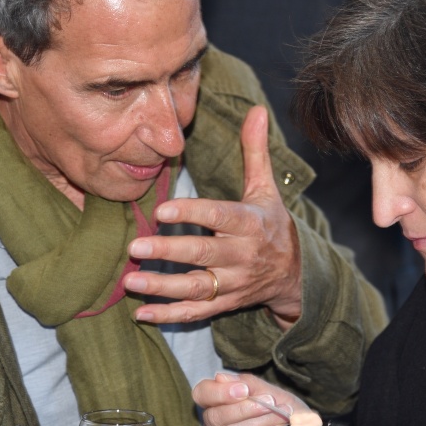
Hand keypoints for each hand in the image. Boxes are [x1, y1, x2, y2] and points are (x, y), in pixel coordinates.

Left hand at [124, 106, 301, 327]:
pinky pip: (196, 313)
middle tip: (134, 245)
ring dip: (162, 287)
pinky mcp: (225, 304)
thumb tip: (256, 109)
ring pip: (197, 288)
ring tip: (130, 281)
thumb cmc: (271, 224)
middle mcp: (242, 256)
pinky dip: (168, 316)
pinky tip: (140, 313)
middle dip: (168, 251)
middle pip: (203, 255)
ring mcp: (234, 284)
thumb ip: (255, 151)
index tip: (162, 209)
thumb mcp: (266, 188)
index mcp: (250, 224)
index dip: (192, 214)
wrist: (295, 274)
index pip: (219, 217)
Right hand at [192, 371, 311, 425]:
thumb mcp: (270, 392)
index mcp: (219, 402)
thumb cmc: (283, 411)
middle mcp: (215, 425)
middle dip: (243, 408)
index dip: (218, 392)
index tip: (243, 390)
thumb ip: (248, 384)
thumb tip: (220, 377)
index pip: (202, 394)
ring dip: (258, 422)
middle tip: (269, 401)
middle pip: (214, 417)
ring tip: (280, 414)